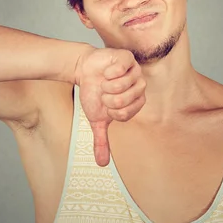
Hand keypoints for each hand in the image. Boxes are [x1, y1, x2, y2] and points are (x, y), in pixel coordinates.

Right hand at [74, 47, 146, 165]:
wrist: (84, 71)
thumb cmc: (93, 93)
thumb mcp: (97, 119)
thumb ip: (102, 140)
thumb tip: (102, 164)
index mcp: (136, 102)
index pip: (127, 114)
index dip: (112, 111)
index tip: (106, 105)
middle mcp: (139, 86)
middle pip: (125, 99)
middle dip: (108, 97)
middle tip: (104, 92)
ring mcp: (135, 71)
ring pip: (123, 84)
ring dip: (107, 85)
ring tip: (104, 81)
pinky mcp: (127, 58)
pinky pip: (121, 68)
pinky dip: (109, 72)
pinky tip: (107, 71)